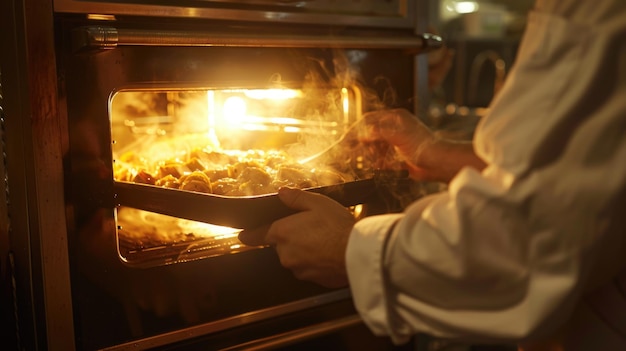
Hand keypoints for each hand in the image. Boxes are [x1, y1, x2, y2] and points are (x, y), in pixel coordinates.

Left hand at [239, 187, 354, 287]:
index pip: (256, 235)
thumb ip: (296, 198)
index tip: (243, 235)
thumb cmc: (337, 227)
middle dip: (293, 238)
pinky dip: (316, 262)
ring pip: (296, 258)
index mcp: (282, 232)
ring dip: (305, 251)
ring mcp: (298, 269)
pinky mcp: (311, 279)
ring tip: (325, 241)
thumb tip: (282, 193)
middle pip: (281, 245)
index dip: (249, 235)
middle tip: (313, 229)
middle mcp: (285, 253)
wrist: (356, 253)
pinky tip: (330, 253)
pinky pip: (309, 268)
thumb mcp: (317, 202)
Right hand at [354, 108, 485, 182]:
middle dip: (362, 142)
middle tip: (351, 150)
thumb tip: (362, 133)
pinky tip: (379, 165)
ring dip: (371, 153)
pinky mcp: (399, 156)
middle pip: (371, 133)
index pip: (370, 120)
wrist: (438, 163)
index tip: (346, 139)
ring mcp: (397, 142)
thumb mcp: (398, 135)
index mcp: (396, 118)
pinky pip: (383, 158)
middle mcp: (395, 128)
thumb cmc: (424, 146)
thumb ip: (378, 132)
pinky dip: (379, 162)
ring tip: (372, 158)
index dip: (356, 129)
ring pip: (375, 146)